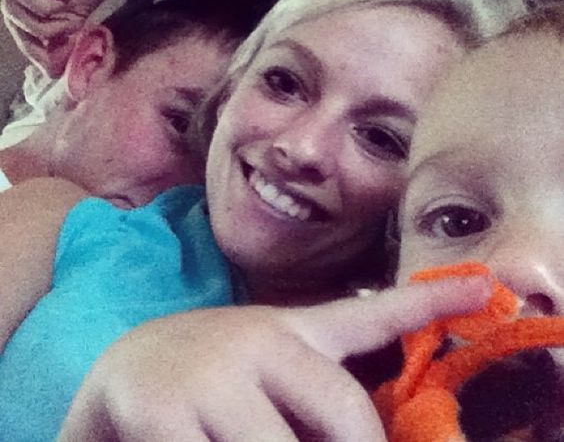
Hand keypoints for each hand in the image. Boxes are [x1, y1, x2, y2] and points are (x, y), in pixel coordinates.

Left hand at [1, 0, 145, 75]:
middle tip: (70, 31)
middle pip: (10, 7)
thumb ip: (63, 40)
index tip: (53, 66)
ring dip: (42, 8)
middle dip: (40, 28)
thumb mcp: (78, 19)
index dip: (30, 46)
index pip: (13, 21)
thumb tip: (52, 71)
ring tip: (69, 12)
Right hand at [58, 276, 490, 440]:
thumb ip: (316, 387)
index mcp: (289, 330)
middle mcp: (259, 341)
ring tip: (255, 440)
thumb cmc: (209, 377)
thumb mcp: (269, 370)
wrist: (121, 371)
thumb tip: (368, 427)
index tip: (488, 288)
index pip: (367, 315)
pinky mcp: (163, 410)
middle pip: (345, 412)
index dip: (427, 305)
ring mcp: (212, 374)